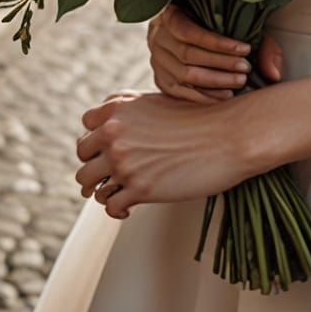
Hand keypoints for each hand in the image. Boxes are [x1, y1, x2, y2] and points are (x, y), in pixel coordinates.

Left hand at [75, 90, 253, 218]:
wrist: (228, 136)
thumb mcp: (156, 101)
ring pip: (88, 184)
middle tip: (111, 175)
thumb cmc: (197, 117)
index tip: (109, 149)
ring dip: (101, 189)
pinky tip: (130, 207)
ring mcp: (124, 162)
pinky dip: (117, 209)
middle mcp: (114, 133)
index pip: (85, 127)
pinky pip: (110, 206)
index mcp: (117, 109)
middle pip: (82, 157)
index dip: (96, 139)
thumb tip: (103, 128)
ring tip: (119, 191)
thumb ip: (127, 110)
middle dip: (95, 166)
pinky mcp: (139, 189)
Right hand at [147, 6, 284, 103]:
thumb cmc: (211, 19)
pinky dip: (203, 96)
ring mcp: (156, 59)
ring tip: (238, 83)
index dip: (218, 43)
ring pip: (184, 75)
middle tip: (245, 69)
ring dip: (214, 81)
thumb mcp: (229, 17)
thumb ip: (257, 39)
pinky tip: (224, 97)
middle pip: (188, 55)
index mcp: (170, 13)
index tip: (246, 49)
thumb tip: (274, 72)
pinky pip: (179, 92)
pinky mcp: (160, 79)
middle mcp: (157, 36)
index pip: (190, 31)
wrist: (181, 25)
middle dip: (221, 64)